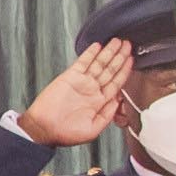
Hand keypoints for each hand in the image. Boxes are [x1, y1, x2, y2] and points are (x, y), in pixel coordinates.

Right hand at [22, 37, 136, 147]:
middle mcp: (92, 90)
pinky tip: (98, 45)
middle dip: (120, 57)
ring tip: (118, 41)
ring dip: (109, 52)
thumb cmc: (65, 133)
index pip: (116, 82)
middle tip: (128, 45)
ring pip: (99, 63)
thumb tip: (119, 101)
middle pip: (110, 70)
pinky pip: (83, 62)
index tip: (132, 60)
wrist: (44, 129)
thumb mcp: (93, 129)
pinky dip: (90, 53)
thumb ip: (107, 114)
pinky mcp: (70, 77)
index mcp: (99, 102)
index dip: (125, 71)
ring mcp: (81, 82)